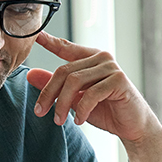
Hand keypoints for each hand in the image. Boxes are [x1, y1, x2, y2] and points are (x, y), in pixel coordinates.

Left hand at [27, 31, 161, 161]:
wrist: (131, 126)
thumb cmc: (103, 110)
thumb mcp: (73, 98)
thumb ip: (54, 86)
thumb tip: (30, 74)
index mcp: (89, 58)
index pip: (65, 48)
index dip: (49, 42)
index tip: (35, 35)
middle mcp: (101, 58)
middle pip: (63, 71)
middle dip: (49, 94)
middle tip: (40, 112)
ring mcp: (111, 67)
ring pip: (74, 81)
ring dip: (62, 104)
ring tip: (58, 120)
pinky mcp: (119, 80)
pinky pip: (91, 94)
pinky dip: (81, 109)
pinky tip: (78, 120)